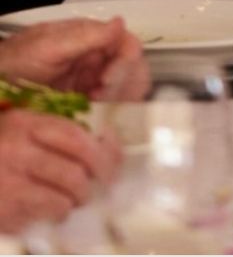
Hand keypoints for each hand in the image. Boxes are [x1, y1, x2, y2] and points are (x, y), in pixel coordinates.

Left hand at [0, 19, 149, 100]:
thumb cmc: (15, 64)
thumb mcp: (48, 48)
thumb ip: (85, 37)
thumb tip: (120, 22)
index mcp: (92, 38)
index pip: (128, 45)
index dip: (126, 62)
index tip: (107, 80)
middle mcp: (97, 57)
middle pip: (133, 68)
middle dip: (123, 84)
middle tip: (98, 97)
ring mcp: (92, 81)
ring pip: (127, 89)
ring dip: (117, 100)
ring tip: (92, 107)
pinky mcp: (86, 102)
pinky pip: (111, 107)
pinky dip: (110, 113)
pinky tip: (93, 116)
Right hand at [0, 110, 118, 229]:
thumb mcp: (23, 126)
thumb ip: (60, 131)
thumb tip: (105, 145)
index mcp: (26, 126)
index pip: (78, 140)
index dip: (103, 156)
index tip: (109, 168)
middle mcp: (16, 153)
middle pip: (74, 175)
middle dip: (88, 187)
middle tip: (86, 191)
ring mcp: (6, 185)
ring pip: (60, 202)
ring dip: (68, 205)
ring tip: (65, 203)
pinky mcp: (1, 211)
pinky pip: (35, 219)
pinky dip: (43, 218)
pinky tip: (39, 211)